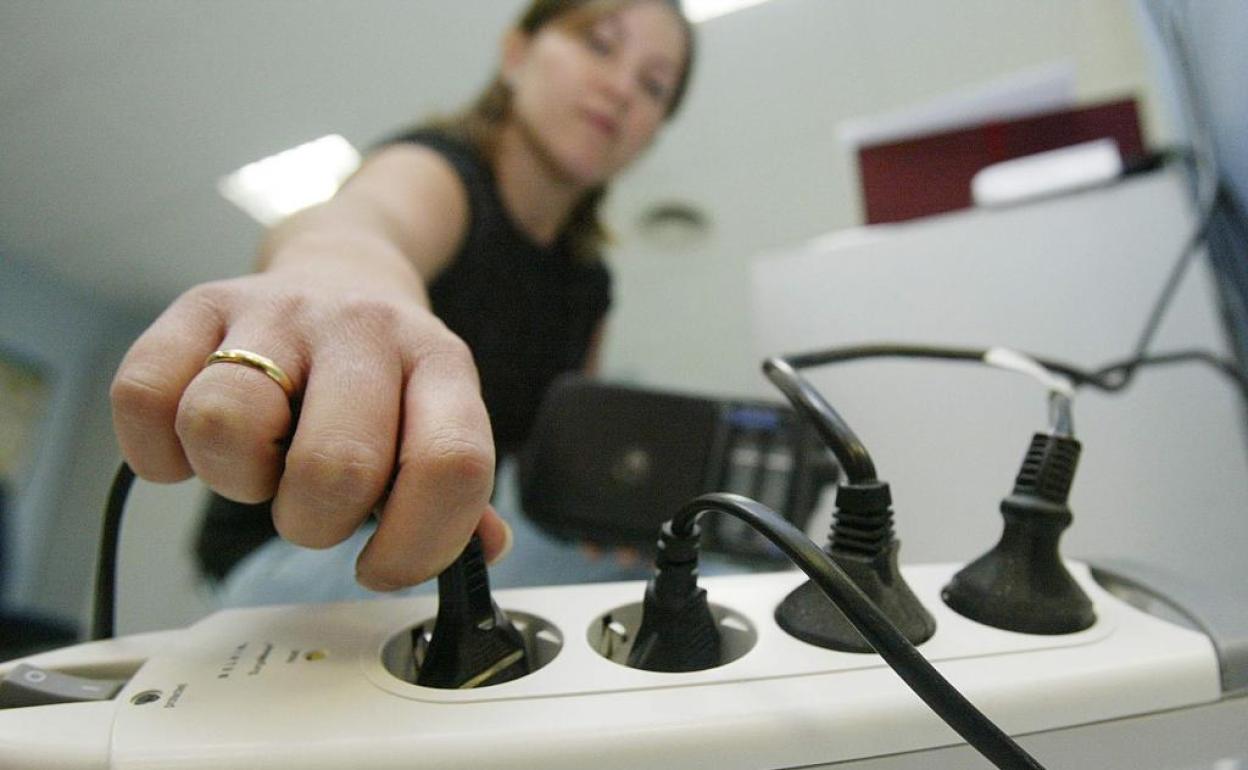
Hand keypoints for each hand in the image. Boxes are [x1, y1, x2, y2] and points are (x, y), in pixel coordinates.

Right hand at [110, 269, 509, 589]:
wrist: (341, 269)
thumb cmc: (386, 375)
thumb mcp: (440, 419)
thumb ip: (459, 496)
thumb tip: (480, 553)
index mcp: (440, 364)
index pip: (449, 464)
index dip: (417, 543)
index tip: (382, 564)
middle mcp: (364, 329)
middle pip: (333, 464)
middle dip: (315, 522)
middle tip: (314, 506)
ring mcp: (278, 312)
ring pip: (226, 423)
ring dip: (235, 481)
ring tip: (258, 466)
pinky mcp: (199, 303)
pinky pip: (145, 395)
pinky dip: (160, 451)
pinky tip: (194, 449)